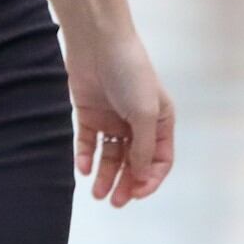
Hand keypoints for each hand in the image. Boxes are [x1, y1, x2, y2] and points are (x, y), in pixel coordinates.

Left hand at [66, 29, 175, 205]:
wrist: (97, 41)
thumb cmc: (130, 72)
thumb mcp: (144, 113)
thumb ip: (143, 148)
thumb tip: (140, 176)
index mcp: (159, 121)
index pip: (159, 160)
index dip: (150, 180)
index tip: (137, 193)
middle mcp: (137, 122)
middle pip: (133, 162)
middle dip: (126, 183)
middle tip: (114, 202)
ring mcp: (112, 118)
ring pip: (110, 156)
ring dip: (105, 176)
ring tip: (97, 193)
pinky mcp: (89, 113)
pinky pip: (88, 142)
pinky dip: (86, 157)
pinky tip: (83, 169)